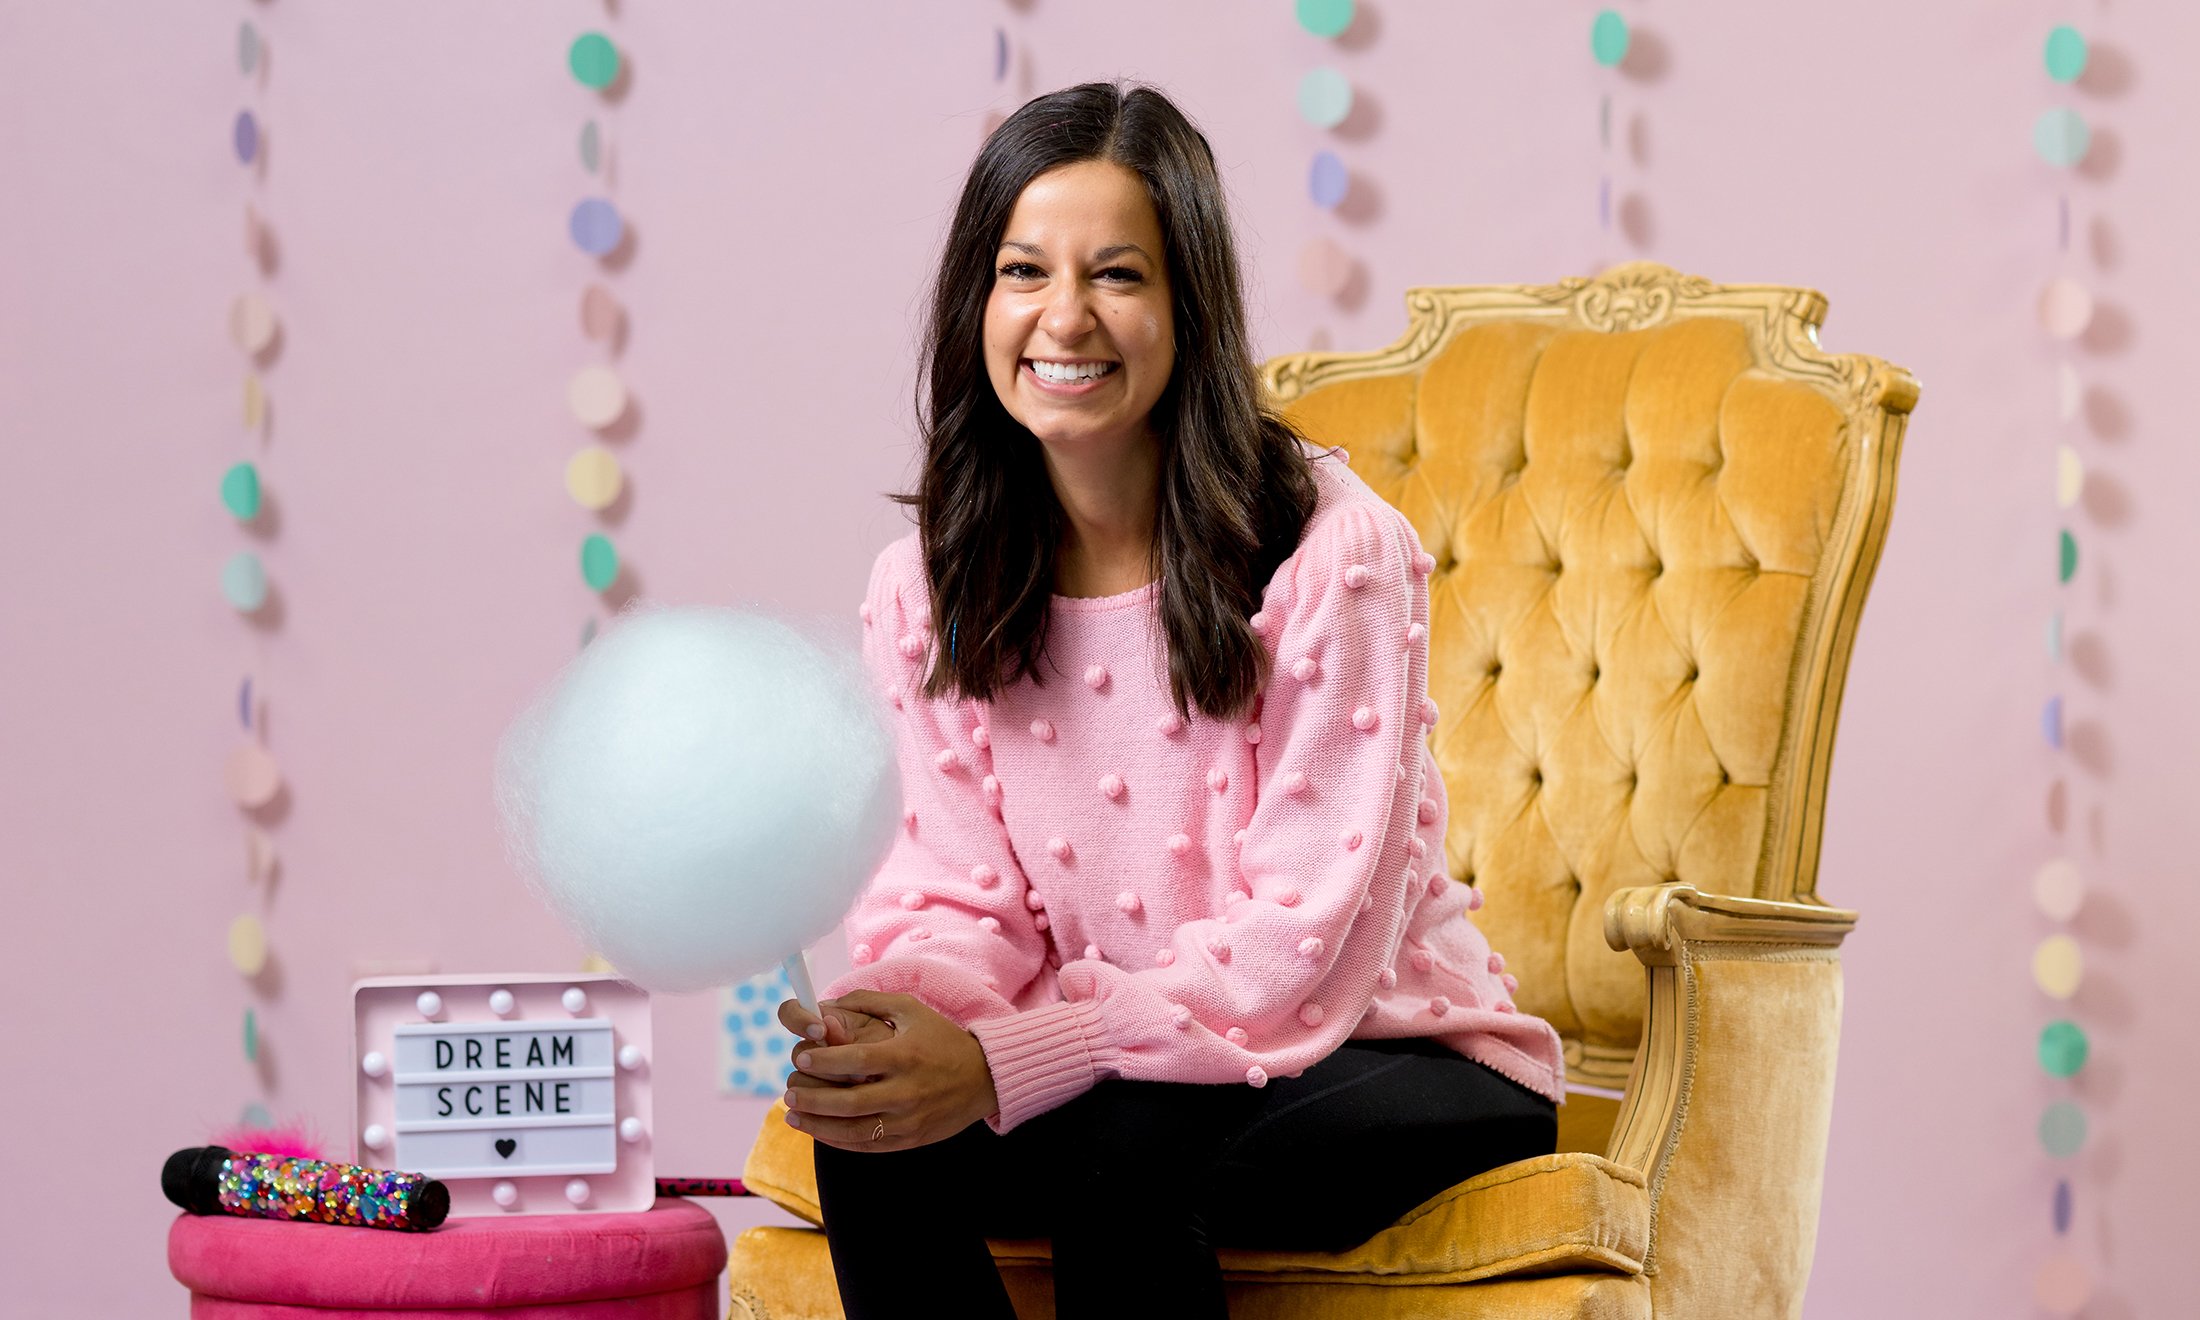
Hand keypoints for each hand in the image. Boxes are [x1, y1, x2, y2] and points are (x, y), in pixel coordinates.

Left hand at [776, 990, 999, 1151]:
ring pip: (853, 1131)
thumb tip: (829, 1002)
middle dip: (812, 1099)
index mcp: (903, 1056)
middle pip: (848, 1102)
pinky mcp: (910, 1140)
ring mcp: (908, 1120)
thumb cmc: (943, 1039)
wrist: (984, 1078)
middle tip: (788, 1092)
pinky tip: (820, 1132)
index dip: (823, 1061)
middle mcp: (905, 1091)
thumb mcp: (912, 1010)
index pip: (854, 1061)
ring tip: (793, 1115)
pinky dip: (839, 1141)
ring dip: (818, 1125)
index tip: (800, 1058)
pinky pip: (868, 1146)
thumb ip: (870, 1001)